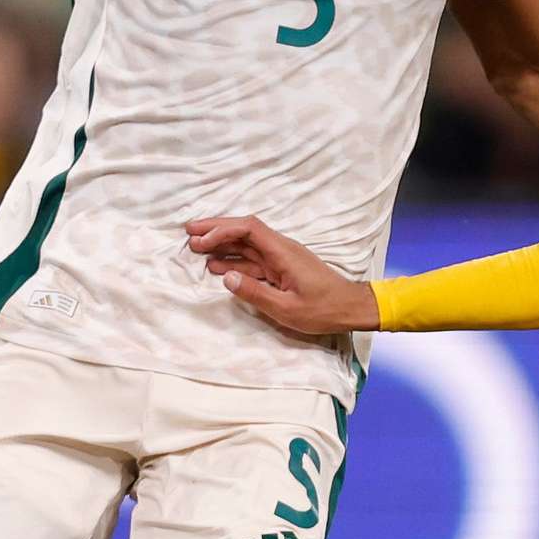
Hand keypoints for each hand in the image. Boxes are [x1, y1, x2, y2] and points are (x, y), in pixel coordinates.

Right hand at [185, 215, 379, 335]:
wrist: (350, 308)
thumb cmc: (323, 309)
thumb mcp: (286, 308)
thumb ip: (254, 292)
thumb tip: (225, 277)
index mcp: (283, 252)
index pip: (249, 229)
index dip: (222, 231)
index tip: (201, 241)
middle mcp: (281, 249)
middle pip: (244, 230)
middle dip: (216, 229)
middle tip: (188, 232)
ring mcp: (281, 258)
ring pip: (246, 244)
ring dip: (221, 244)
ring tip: (195, 248)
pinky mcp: (282, 268)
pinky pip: (253, 259)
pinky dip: (234, 260)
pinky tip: (217, 267)